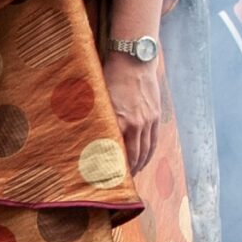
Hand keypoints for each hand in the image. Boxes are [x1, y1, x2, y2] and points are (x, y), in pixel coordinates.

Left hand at [103, 50, 161, 174]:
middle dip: (128, 171)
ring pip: (146, 150)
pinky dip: (150, 153)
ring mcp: (148, 121)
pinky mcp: (155, 115)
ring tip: (133, 174)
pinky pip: (154, 140)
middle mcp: (135, 124)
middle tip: (121, 182)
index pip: (116, 152)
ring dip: (140, 164)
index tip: (106, 177)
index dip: (113, 166)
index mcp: (118, 121)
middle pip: (133, 156)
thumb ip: (97, 117)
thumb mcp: (98, 97)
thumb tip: (86, 133)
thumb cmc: (110, 76)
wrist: (134, 60)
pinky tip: (145, 159)